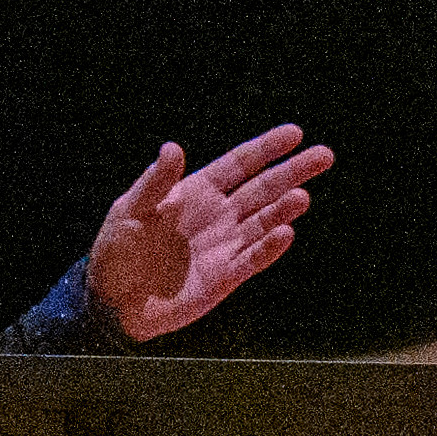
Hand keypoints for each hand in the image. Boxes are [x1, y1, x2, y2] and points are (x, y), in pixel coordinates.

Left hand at [85, 124, 327, 342]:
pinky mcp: (226, 277)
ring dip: (283, 209)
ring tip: (302, 196)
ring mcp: (225, 246)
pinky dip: (270, 247)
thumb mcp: (129, 210)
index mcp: (195, 192)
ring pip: (263, 222)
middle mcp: (218, 216)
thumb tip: (174, 147)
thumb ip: (155, 182)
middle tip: (324, 155)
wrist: (112, 302)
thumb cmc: (115, 250)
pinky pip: (253, 259)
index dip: (266, 149)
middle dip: (292, 172)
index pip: (239, 165)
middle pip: (262, 189)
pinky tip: (286, 233)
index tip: (295, 133)